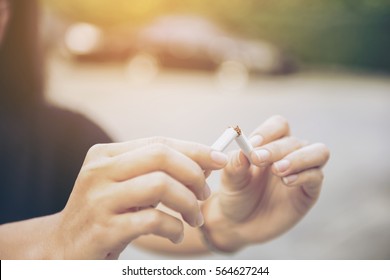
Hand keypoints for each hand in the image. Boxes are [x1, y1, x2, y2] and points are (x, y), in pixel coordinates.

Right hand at [51, 137, 227, 258]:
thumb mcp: (124, 186)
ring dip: (189, 203)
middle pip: (161, 156)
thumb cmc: (104, 215)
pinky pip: (153, 220)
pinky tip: (176, 234)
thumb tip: (203, 163)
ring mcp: (99, 199)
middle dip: (194, 173)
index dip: (195, 150)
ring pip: (161, 185)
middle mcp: (99, 171)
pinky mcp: (103, 228)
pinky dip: (174, 227)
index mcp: (105, 155)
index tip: (219, 159)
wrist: (62, 248)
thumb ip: (155, 171)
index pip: (159, 143)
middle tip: (205, 194)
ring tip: (195, 218)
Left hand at [202, 116, 329, 251]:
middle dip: (276, 149)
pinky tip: (286, 182)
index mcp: (271, 143)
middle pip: (294, 140)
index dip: (268, 132)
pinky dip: (304, 176)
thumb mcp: (230, 178)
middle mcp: (290, 153)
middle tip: (258, 159)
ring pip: (318, 152)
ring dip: (298, 158)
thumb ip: (236, 163)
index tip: (252, 144)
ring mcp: (303, 171)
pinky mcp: (309, 191)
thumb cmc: (235, 193)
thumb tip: (243, 151)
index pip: (279, 126)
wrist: (239, 223)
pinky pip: (316, 176)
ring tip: (278, 170)